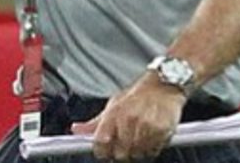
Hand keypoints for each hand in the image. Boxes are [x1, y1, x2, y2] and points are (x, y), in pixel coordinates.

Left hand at [70, 72, 185, 160]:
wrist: (163, 84)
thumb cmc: (137, 95)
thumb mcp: (113, 104)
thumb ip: (94, 122)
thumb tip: (76, 130)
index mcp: (113, 114)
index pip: (100, 143)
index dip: (101, 152)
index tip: (104, 152)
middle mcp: (128, 120)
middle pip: (120, 154)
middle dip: (121, 153)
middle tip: (126, 144)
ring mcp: (145, 126)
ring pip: (137, 155)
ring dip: (138, 151)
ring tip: (140, 137)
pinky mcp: (162, 130)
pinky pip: (154, 151)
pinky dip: (152, 148)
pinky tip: (151, 136)